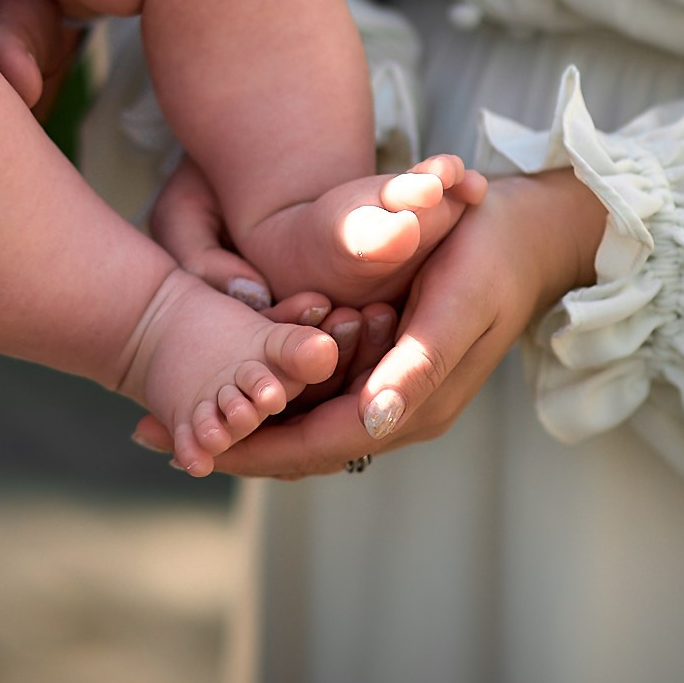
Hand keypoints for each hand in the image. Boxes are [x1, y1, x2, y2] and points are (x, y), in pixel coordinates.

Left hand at [133, 169, 605, 476]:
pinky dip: (268, 395)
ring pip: (301, 426)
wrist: (532, 232)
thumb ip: (417, 364)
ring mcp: (387, 393)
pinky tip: (226, 378)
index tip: (185, 446)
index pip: (313, 448)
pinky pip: (313, 397)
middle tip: (152, 430)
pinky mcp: (381, 369)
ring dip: (242, 422)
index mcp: (409, 408)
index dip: (248, 450)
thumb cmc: (491, 257)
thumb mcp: (457, 301)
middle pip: (297, 446)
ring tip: (172, 412)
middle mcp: (393, 413)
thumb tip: (373, 419)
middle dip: (228, 442)